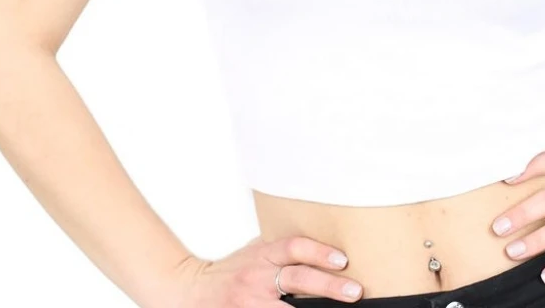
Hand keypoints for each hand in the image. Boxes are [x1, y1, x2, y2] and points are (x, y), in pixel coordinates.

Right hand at [170, 233, 363, 306]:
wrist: (190, 290)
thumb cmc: (231, 270)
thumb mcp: (254, 252)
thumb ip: (280, 250)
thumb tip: (320, 243)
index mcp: (263, 254)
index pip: (294, 247)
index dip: (319, 252)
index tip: (343, 259)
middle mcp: (258, 277)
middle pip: (297, 278)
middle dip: (328, 286)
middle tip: (355, 291)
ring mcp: (250, 303)